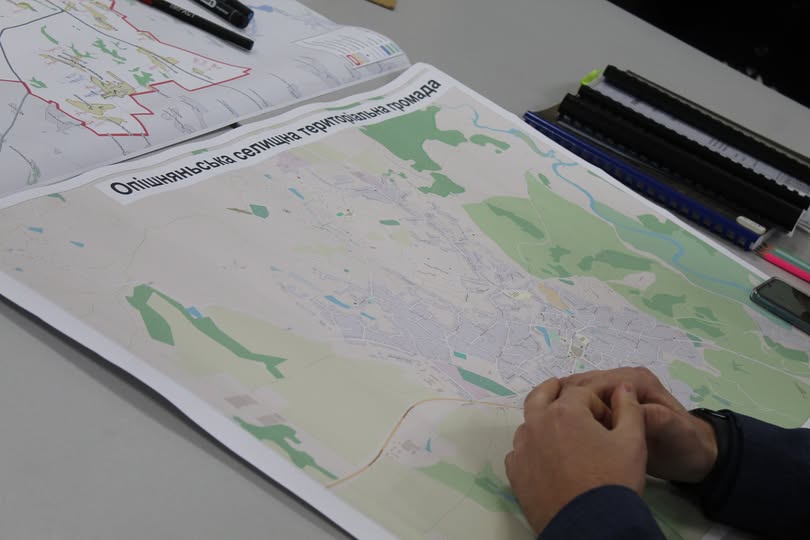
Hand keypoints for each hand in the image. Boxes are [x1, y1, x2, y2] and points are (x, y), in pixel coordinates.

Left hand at [505, 378, 646, 533]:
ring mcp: (522, 448)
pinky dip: (531, 448)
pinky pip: (520, 451)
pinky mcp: (515, 472)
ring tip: (556, 429)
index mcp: (564, 412)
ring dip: (541, 421)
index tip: (608, 420)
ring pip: (528, 424)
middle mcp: (536, 424)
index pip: (579, 393)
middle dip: (553, 390)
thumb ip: (628, 408)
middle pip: (540, 396)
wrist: (592, 526)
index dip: (597, 403)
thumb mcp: (632, 441)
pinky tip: (544, 456)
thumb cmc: (614, 480)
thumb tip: (623, 387)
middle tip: (560, 388)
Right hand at [562, 367, 717, 483]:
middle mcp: (622, 381)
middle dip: (566, 402)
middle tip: (553, 428)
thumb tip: (634, 412)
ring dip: (564, 407)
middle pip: (583, 385)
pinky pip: (581, 405)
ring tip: (551, 429)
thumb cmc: (685, 445)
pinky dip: (568, 414)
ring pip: (577, 393)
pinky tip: (558, 431)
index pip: (597, 383)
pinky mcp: (607, 406)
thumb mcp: (676, 433)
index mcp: (637, 381)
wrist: (693, 458)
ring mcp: (613, 393)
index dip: (581, 401)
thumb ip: (657, 419)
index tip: (569, 425)